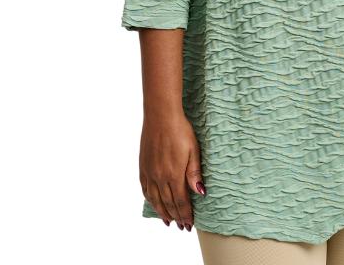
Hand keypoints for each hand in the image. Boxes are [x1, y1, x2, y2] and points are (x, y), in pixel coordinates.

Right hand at [139, 109, 204, 230]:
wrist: (160, 116)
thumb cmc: (180, 130)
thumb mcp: (193, 150)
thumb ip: (194, 173)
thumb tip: (200, 193)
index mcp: (173, 174)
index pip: (180, 201)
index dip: (185, 213)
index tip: (189, 224)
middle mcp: (159, 177)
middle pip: (168, 203)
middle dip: (176, 216)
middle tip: (181, 226)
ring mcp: (149, 172)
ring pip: (155, 199)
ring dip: (162, 211)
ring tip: (168, 221)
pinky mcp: (143, 166)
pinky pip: (145, 189)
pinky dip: (150, 199)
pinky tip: (153, 202)